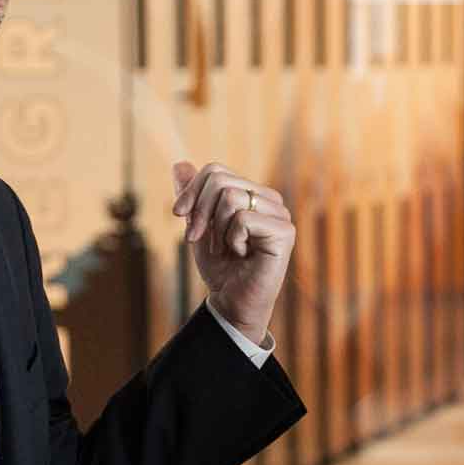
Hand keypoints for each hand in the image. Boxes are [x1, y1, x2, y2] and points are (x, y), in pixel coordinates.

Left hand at [171, 162, 295, 345]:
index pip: (215, 170)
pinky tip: (242, 254)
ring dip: (216, 229)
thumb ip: (193, 196)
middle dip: (200, 211)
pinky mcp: (284, 232)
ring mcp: (279, 214)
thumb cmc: (219, 266)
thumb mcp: (199, 226)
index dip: (191, 191)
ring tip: (224, 248)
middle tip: (198, 238)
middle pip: (220, 180)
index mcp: (251, 193)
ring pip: (230, 197)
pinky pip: (243, 219)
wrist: (231, 301)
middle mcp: (269, 199)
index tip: (179, 216)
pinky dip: (232, 239)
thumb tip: (180, 163)